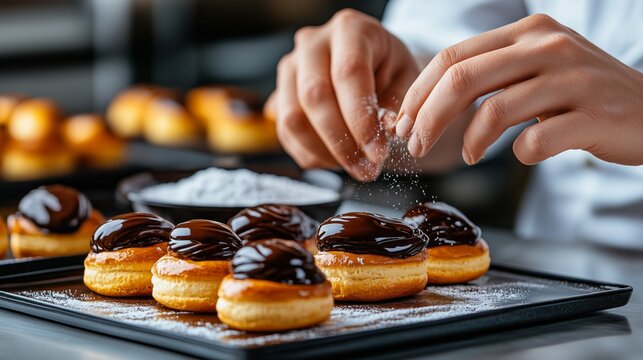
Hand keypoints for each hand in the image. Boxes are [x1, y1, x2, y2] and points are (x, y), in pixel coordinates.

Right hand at [265, 9, 418, 180]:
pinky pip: (286, 134)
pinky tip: (338, 161)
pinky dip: (312, 155)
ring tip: (355, 168)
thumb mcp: (406, 78)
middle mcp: (312, 43)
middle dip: (342, 142)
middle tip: (367, 170)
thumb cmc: (391, 69)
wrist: (370, 65)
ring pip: (293, 119)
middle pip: (314, 97)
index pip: (348, 74)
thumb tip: (383, 131)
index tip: (377, 153)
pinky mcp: (279, 95)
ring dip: (325, 154)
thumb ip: (397, 102)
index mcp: (349, 29)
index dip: (361, 119)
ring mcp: (290, 69)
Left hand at [396, 14, 642, 165]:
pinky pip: (535, 141)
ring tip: (466, 157)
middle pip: (462, 79)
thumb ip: (492, 75)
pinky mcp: (592, 116)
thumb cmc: (583, 95)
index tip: (403, 122)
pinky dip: (517, 155)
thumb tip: (428, 105)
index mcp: (527, 31)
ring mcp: (572, 79)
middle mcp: (547, 47)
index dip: (419, 93)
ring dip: (467, 141)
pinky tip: (520, 156)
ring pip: (494, 109)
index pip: (453, 57)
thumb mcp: (539, 67)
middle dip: (427, 118)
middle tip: (414, 145)